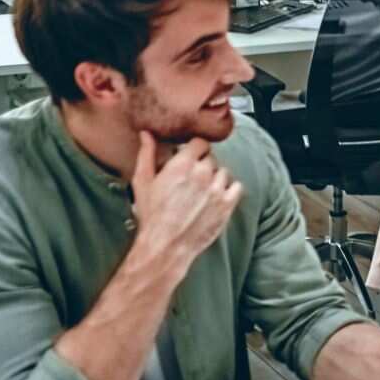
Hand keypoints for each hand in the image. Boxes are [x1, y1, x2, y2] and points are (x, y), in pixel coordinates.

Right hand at [130, 133, 243, 265]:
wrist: (166, 245)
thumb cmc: (152, 215)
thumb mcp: (143, 182)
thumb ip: (146, 154)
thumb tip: (147, 134)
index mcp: (183, 164)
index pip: (200, 142)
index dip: (195, 148)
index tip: (190, 156)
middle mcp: (203, 173)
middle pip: (211, 158)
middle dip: (202, 164)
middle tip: (191, 178)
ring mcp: (218, 189)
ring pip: (223, 172)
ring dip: (215, 178)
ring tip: (201, 190)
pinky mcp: (227, 205)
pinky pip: (237, 187)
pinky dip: (229, 189)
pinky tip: (216, 196)